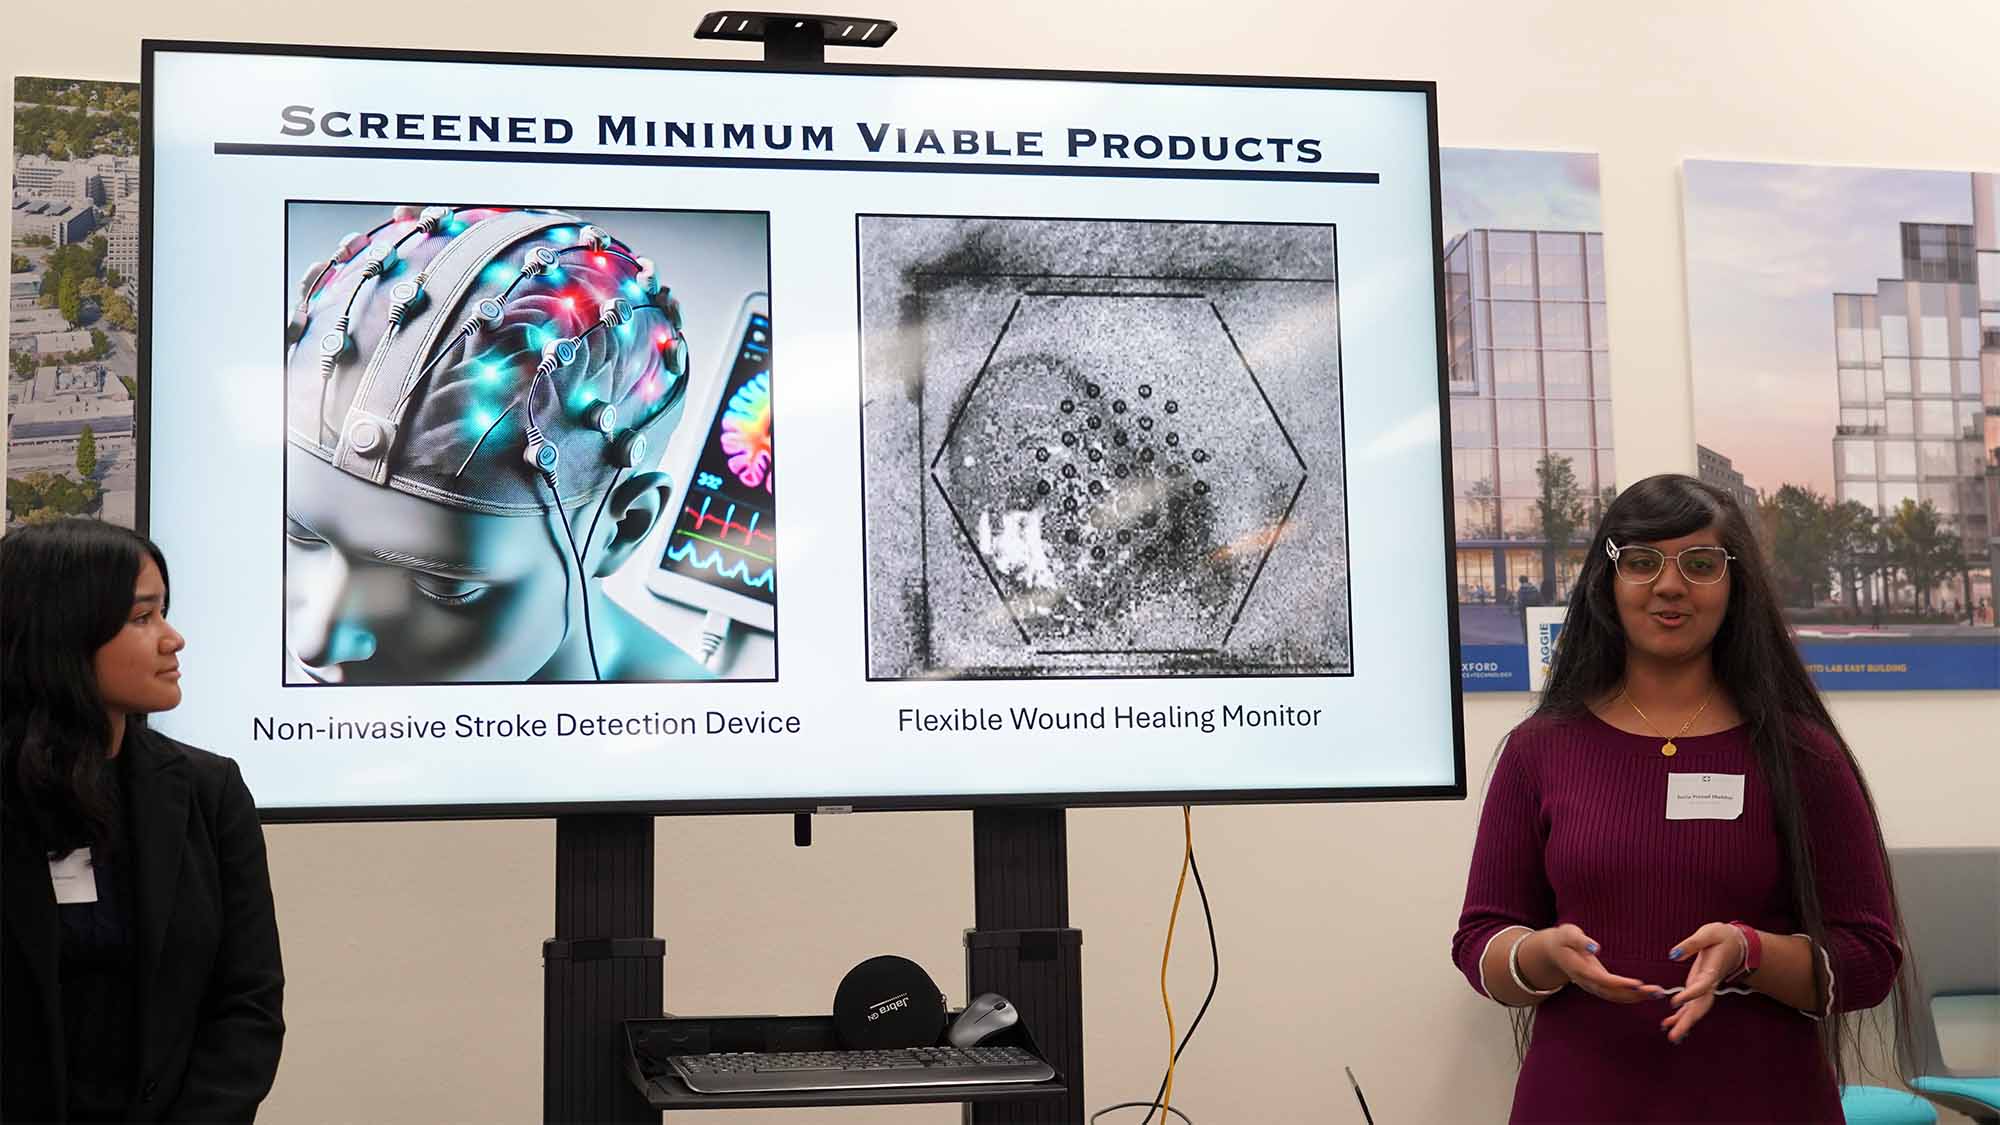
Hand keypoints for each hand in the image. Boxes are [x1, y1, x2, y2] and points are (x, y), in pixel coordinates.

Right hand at [1528, 924, 1657, 1003]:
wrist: (1553, 951)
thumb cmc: (1563, 939)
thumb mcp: (1568, 933)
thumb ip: (1580, 940)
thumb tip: (1595, 948)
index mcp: (1580, 970)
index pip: (1603, 980)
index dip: (1620, 983)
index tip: (1638, 984)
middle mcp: (1587, 982)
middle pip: (1612, 993)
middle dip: (1636, 994)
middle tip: (1658, 991)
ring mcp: (1592, 987)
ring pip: (1615, 997)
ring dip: (1637, 997)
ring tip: (1658, 993)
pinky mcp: (1597, 987)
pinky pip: (1615, 996)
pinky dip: (1631, 997)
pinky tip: (1646, 993)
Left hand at [1661, 922, 1747, 1043]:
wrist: (1737, 944)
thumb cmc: (1721, 937)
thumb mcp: (1708, 933)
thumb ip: (1692, 944)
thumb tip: (1673, 955)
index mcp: (1712, 971)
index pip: (1702, 986)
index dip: (1689, 995)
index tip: (1674, 1002)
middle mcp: (1710, 984)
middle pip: (1700, 1006)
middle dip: (1687, 1022)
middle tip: (1674, 1037)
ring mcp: (1705, 988)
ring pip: (1696, 1010)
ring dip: (1683, 1023)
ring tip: (1671, 1037)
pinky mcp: (1700, 988)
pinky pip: (1691, 1005)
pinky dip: (1680, 1015)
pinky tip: (1667, 1024)